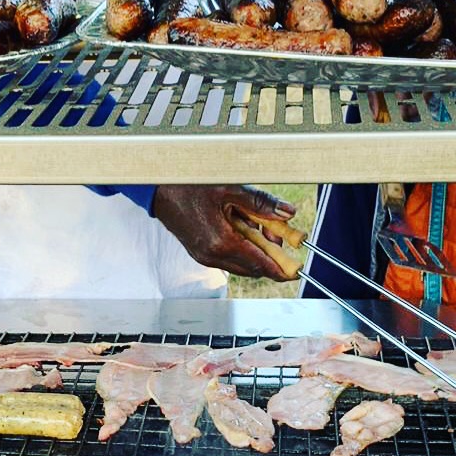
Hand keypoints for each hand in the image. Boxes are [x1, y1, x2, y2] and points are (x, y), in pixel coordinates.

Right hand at [152, 185, 297, 280]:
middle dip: (270, 256)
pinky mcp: (200, 254)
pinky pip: (228, 258)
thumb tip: (287, 213)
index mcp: (221, 242)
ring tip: (259, 226)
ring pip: (241, 264)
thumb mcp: (230, 189)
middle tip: (282, 237)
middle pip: (253, 268)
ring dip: (255, 251)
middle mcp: (212, 255)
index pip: (260, 264)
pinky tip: (241, 227)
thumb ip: (261, 203)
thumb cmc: (189, 186)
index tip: (295, 270)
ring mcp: (204, 257)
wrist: (159, 189)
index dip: (281, 268)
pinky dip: (241, 248)